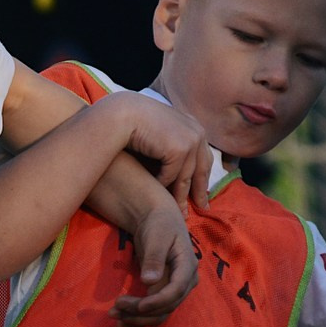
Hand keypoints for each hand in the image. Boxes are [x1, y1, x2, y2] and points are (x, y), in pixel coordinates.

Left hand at [111, 204, 198, 325]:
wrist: (158, 221)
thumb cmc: (159, 225)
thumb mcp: (157, 236)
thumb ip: (154, 257)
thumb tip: (149, 282)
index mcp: (187, 267)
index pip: (176, 290)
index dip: (158, 301)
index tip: (139, 306)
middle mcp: (186, 282)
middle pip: (167, 306)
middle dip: (141, 311)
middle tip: (115, 308)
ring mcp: (176, 290)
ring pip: (160, 313)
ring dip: (137, 319)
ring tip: (114, 316)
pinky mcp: (165, 294)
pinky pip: (155, 312)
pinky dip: (138, 319)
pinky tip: (121, 321)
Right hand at [112, 96, 211, 210]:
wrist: (122, 114)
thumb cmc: (134, 122)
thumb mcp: (159, 132)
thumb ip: (169, 144)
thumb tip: (173, 165)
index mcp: (192, 125)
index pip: (203, 157)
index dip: (203, 177)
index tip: (202, 194)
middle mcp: (197, 131)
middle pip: (202, 169)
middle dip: (200, 191)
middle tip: (202, 209)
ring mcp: (190, 140)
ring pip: (186, 177)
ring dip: (180, 196)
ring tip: (179, 212)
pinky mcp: (180, 149)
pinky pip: (172, 176)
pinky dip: (162, 185)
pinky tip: (155, 193)